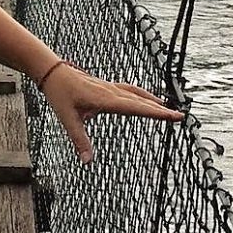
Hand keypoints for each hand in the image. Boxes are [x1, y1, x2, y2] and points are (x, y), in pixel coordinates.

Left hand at [39, 62, 182, 162]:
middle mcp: (111, 92)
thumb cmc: (59, 93)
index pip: (136, 108)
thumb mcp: (67, 118)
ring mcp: (109, 87)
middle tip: (180, 117)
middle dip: (161, 109)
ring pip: (136, 93)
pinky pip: (129, 90)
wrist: (52, 71)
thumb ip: (79, 140)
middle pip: (141, 101)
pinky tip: (145, 99)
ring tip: (167, 109)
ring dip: (152, 101)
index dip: (156, 113)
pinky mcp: (106, 86)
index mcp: (105, 99)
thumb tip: (87, 162)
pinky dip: (141, 95)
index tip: (174, 116)